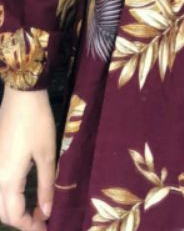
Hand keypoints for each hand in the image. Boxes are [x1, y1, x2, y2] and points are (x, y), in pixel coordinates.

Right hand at [0, 88, 55, 230]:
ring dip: (11, 211)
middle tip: (40, 220)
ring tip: (32, 210)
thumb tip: (45, 212)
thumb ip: (45, 185)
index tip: (45, 228)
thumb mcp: (47, 154)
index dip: (29, 226)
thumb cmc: (37, 123)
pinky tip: (21, 195)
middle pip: (2, 212)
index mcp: (7, 180)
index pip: (14, 215)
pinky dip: (6, 198)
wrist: (21, 97)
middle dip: (19, 221)